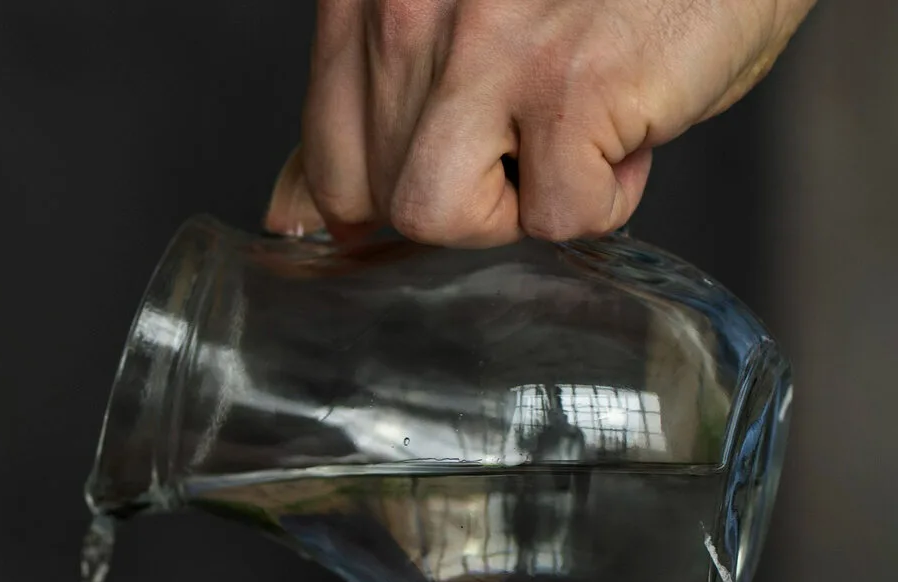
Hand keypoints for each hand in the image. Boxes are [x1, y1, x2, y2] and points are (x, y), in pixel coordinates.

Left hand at [265, 0, 815, 245]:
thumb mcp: (456, 24)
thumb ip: (369, 109)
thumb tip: (292, 217)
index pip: (325, 153)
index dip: (386, 192)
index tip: (450, 173)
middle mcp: (406, 8)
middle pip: (380, 196)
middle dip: (465, 188)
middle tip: (535, 128)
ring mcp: (484, 46)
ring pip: (438, 216)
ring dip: (516, 204)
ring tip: (572, 135)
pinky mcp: (570, 86)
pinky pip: (555, 219)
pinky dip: (607, 195)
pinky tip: (631, 124)